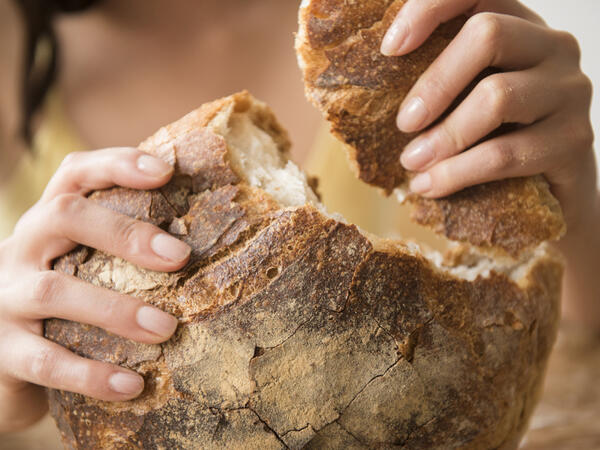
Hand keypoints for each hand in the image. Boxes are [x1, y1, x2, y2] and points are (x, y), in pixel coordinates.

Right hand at [0, 147, 190, 431]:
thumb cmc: (60, 308)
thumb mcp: (80, 267)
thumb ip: (120, 251)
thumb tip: (196, 246)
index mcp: (47, 223)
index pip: (75, 174)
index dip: (117, 165)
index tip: (165, 170)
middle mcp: (20, 250)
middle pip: (64, 216)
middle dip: (125, 232)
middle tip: (179, 255)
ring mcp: (3, 298)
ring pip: (54, 291)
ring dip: (117, 309)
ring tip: (167, 328)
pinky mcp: (2, 351)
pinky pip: (46, 362)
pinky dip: (91, 374)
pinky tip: (132, 385)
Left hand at [381, 0, 595, 234]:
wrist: (550, 193)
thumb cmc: (493, 138)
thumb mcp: (465, 101)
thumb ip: (439, 82)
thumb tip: (370, 84)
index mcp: (518, 26)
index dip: (430, 8)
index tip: (390, 48)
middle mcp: (552, 46)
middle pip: (488, 34)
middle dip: (434, 83)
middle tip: (404, 123)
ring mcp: (570, 90)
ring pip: (497, 97)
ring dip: (443, 137)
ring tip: (411, 163)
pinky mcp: (574, 139)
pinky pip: (505, 153)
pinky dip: (457, 172)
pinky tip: (429, 185)